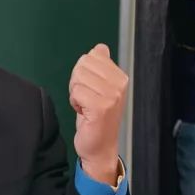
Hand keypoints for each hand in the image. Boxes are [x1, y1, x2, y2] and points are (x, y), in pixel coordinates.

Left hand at [69, 44, 127, 185]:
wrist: (100, 147)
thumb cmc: (96, 117)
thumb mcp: (98, 88)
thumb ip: (99, 67)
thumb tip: (100, 47)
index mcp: (120, 76)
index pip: (90, 56)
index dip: (82, 73)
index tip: (90, 90)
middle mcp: (120, 84)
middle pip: (82, 65)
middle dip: (77, 82)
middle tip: (86, 99)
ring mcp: (112, 95)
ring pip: (78, 78)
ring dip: (76, 93)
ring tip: (86, 106)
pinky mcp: (102, 106)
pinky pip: (76, 92)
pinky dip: (75, 103)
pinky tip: (84, 113)